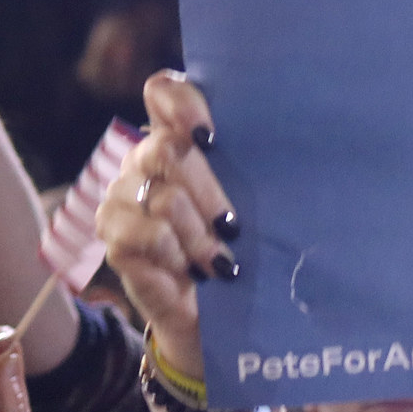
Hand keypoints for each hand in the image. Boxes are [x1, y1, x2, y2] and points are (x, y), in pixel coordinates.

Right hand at [96, 68, 234, 399]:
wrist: (217, 320)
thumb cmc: (239, 252)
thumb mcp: (254, 206)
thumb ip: (252, 168)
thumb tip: (298, 139)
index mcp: (174, 140)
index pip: (162, 91)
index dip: (183, 103)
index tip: (212, 136)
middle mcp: (141, 163)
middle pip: (166, 148)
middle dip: (210, 191)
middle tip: (233, 227)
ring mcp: (120, 201)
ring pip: (163, 198)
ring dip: (199, 236)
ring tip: (219, 262)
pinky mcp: (115, 242)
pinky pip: (149, 236)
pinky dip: (178, 257)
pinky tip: (191, 274)